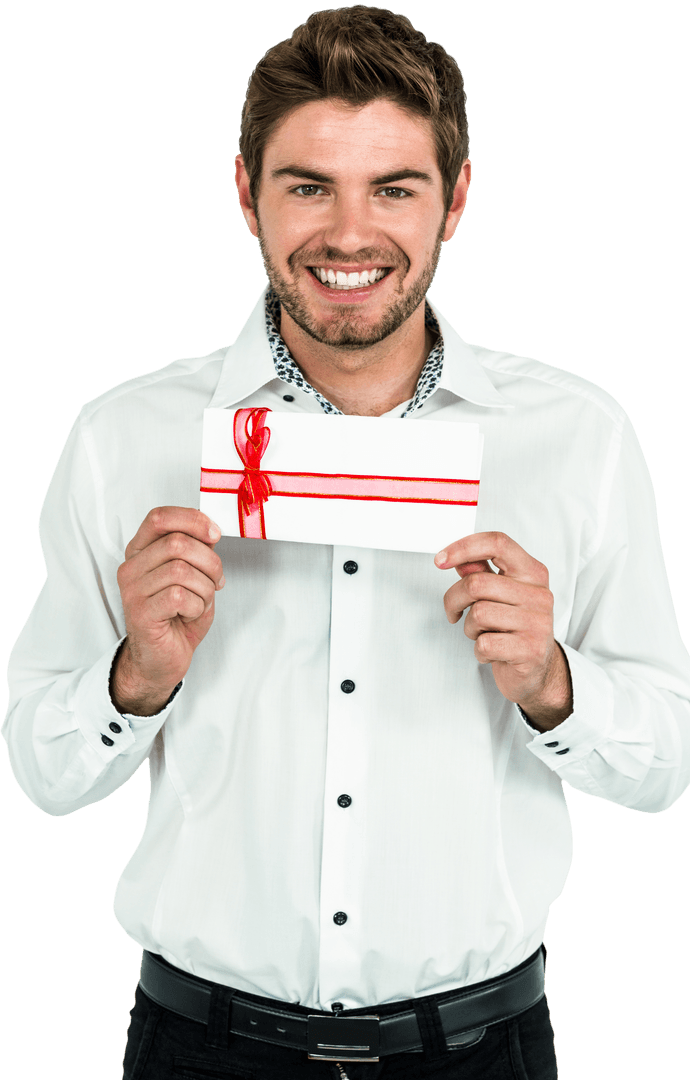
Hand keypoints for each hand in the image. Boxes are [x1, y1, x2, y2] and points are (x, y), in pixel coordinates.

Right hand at [111, 507, 224, 714]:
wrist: (164, 658)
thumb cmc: (178, 617)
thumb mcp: (193, 576)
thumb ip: (197, 551)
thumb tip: (211, 531)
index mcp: (141, 551)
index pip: (160, 517)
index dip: (192, 519)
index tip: (215, 534)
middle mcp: (131, 567)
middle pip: (178, 542)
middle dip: (210, 562)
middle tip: (215, 582)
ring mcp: (132, 590)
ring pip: (181, 570)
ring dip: (205, 588)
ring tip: (200, 602)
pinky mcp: (140, 612)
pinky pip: (179, 596)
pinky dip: (196, 605)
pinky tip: (190, 614)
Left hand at [435, 531, 571, 729]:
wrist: (538, 671)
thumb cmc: (516, 629)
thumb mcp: (501, 595)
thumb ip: (481, 573)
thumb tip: (460, 559)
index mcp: (533, 573)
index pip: (497, 543)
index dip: (463, 547)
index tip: (440, 560)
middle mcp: (539, 594)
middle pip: (476, 583)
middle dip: (454, 600)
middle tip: (454, 612)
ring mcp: (538, 622)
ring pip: (478, 614)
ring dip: (470, 628)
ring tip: (483, 634)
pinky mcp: (530, 650)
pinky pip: (484, 644)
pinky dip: (479, 651)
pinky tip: (492, 652)